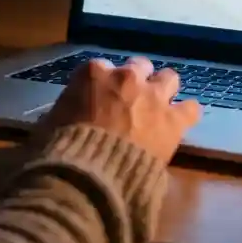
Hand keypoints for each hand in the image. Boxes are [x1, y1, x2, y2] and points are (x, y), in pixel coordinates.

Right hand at [41, 56, 201, 163]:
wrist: (91, 175)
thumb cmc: (62, 150)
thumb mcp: (50, 124)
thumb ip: (61, 112)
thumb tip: (58, 118)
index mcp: (93, 73)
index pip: (101, 68)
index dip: (103, 84)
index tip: (101, 98)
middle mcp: (126, 77)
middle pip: (139, 66)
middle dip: (137, 81)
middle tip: (132, 100)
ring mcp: (153, 96)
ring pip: (169, 78)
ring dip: (163, 90)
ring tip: (159, 107)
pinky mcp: (173, 120)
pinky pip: (191, 108)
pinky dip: (185, 114)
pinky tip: (180, 122)